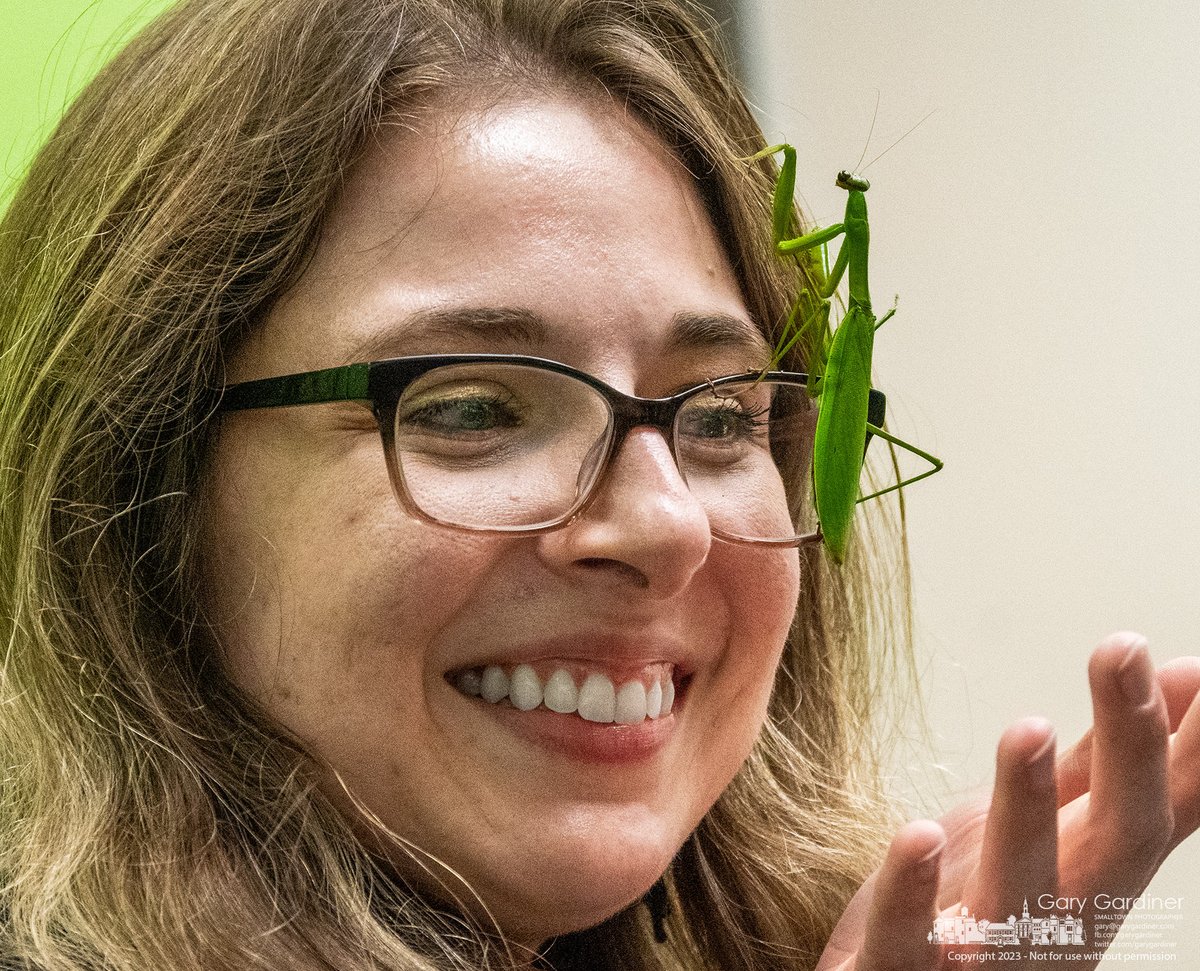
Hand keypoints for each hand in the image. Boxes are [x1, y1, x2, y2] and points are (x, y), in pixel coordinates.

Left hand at [816, 632, 1199, 970]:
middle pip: (1114, 843)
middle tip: (1124, 650)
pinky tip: (918, 834)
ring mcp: (984, 958)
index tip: (1194, 664)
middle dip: (1129, 751)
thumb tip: (1176, 673)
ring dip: (1027, 810)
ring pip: (1018, 894)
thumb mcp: (1043, 829)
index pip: (1156, 804)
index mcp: (1086, 876)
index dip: (1186, 743)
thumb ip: (1098, 767)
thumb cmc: (970, 913)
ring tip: (1029, 727)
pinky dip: (913, 896)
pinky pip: (908, 946)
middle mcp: (1053, 921)